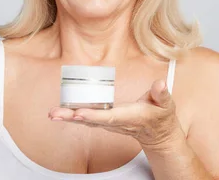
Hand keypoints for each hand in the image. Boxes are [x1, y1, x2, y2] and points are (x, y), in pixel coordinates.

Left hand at [48, 79, 184, 151]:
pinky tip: (60, 112)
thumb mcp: (166, 105)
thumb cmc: (161, 116)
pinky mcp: (105, 122)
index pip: (109, 117)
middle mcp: (116, 122)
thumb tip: (160, 84)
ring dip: (68, 118)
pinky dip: (72, 116)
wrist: (158, 134)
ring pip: (86, 121)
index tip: (78, 113)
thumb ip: (162, 94)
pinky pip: (87, 119)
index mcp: (129, 116)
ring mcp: (110, 124)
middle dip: (72, 118)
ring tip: (52, 114)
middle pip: (91, 121)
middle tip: (54, 114)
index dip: (93, 115)